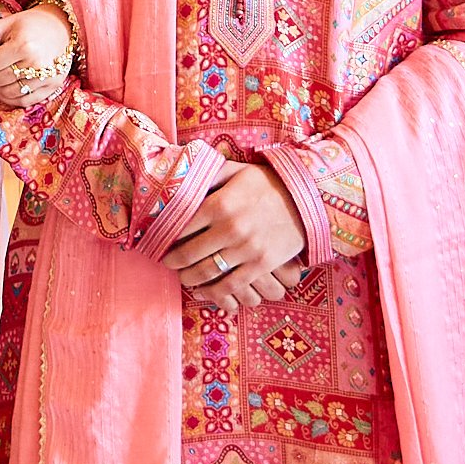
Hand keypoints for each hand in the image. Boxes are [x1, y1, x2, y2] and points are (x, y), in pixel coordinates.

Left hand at [0, 4, 75, 110]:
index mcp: (24, 45)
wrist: (60, 26)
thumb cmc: (26, 25)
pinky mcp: (53, 87)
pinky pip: (24, 102)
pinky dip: (12, 97)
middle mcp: (37, 64)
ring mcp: (47, 78)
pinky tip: (11, 85)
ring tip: (1, 74)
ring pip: (9, 94)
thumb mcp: (0, 27)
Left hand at [162, 163, 306, 306]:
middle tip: (166, 262)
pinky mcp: (261, 265)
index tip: (158, 241)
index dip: (164, 236)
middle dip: (172, 261)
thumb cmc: (267, 183)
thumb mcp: (236, 171)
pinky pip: (231, 285)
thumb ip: (208, 175)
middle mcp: (230, 228)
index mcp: (220, 203)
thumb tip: (181, 176)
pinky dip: (213, 291)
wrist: (306, 199)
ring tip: (183, 277)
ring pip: (206, 272)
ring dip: (188, 278)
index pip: (180, 226)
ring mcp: (246, 249)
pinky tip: (204, 290)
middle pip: (188, 253)